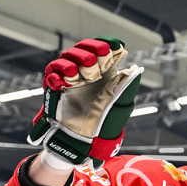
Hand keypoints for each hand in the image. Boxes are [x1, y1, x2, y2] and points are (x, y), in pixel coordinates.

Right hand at [27, 37, 143, 170]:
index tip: (109, 48)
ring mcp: (72, 78)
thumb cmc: (106, 122)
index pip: (105, 50)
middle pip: (84, 49)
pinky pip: (51, 74)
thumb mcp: (121, 105)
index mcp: (106, 73)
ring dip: (71, 61)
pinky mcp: (56, 87)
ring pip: (66, 58)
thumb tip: (136, 68)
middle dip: (88, 51)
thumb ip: (127, 86)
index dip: (106, 45)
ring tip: (75, 73)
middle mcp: (88, 72)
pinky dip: (55, 75)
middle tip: (93, 63)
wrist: (85, 140)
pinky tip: (61, 82)